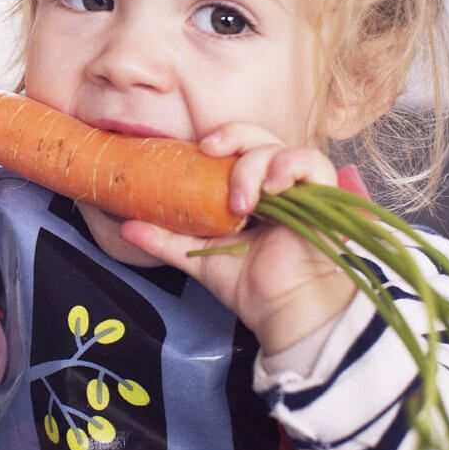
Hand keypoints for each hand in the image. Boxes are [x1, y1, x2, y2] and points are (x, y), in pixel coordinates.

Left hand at [119, 123, 359, 353]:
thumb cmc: (249, 286)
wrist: (282, 312)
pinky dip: (291, 165)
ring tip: (242, 201)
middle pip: (256, 137)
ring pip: (279, 147)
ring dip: (256, 165)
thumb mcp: (198, 256)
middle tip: (211, 152)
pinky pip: (313, 163)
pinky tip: (274, 187)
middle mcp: (275, 184)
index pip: (235, 148)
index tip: (197, 148)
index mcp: (248, 190)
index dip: (218, 139)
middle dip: (232, 137)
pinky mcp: (323, 196)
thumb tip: (125, 225)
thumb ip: (164, 239)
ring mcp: (300, 188)